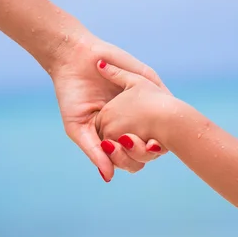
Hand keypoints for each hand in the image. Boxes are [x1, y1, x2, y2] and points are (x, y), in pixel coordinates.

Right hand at [50, 31, 167, 181]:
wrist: (73, 58)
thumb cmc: (72, 95)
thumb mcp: (79, 127)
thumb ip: (95, 151)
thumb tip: (109, 178)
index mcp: (118, 134)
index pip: (134, 157)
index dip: (132, 161)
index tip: (123, 158)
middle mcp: (135, 121)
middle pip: (151, 146)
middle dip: (145, 151)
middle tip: (132, 145)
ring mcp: (144, 102)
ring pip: (163, 126)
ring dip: (157, 134)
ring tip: (144, 136)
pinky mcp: (149, 83)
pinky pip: (165, 98)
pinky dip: (161, 109)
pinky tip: (152, 115)